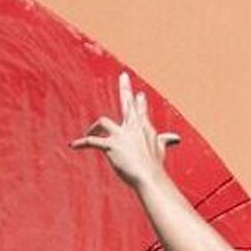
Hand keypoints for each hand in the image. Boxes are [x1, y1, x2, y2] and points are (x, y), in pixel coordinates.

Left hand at [71, 73, 178, 188]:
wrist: (148, 175)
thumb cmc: (154, 165)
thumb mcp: (161, 149)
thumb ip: (166, 140)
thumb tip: (177, 138)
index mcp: (143, 128)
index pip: (141, 110)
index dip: (140, 102)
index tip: (139, 95)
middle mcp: (132, 127)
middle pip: (127, 103)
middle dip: (126, 88)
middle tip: (123, 75)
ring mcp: (121, 135)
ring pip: (102, 122)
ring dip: (93, 128)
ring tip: (88, 134)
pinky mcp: (110, 145)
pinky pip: (92, 141)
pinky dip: (81, 143)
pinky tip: (73, 145)